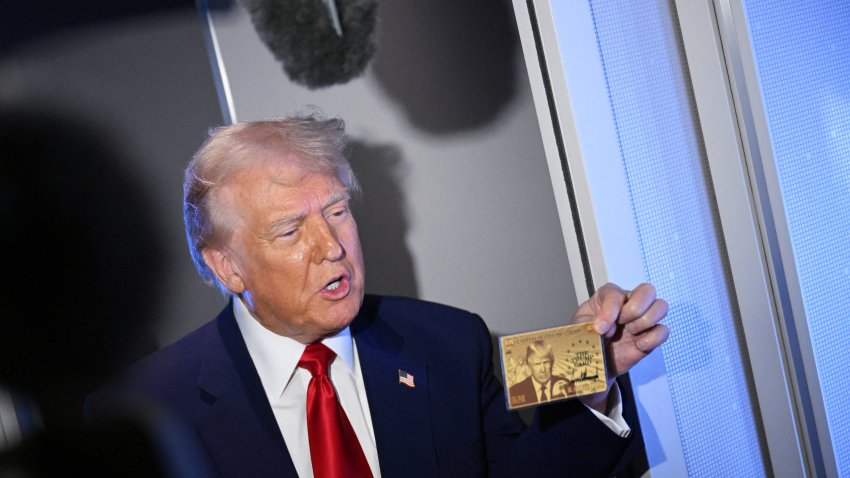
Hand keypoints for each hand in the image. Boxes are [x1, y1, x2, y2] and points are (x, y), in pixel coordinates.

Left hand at [572, 283, 668, 411]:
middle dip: (634, 309)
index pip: (616, 294)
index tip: (600, 328)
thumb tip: (607, 327)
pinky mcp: (650, 337)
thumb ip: (589, 323)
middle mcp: (628, 303)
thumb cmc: (586, 338)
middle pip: (647, 290)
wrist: (592, 362)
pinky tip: (638, 344)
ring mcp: (641, 320)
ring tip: (630, 332)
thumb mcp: (579, 327)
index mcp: (608, 296)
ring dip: (645, 321)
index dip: (610, 310)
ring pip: (660, 306)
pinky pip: (663, 331)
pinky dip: (653, 338)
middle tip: (621, 323)